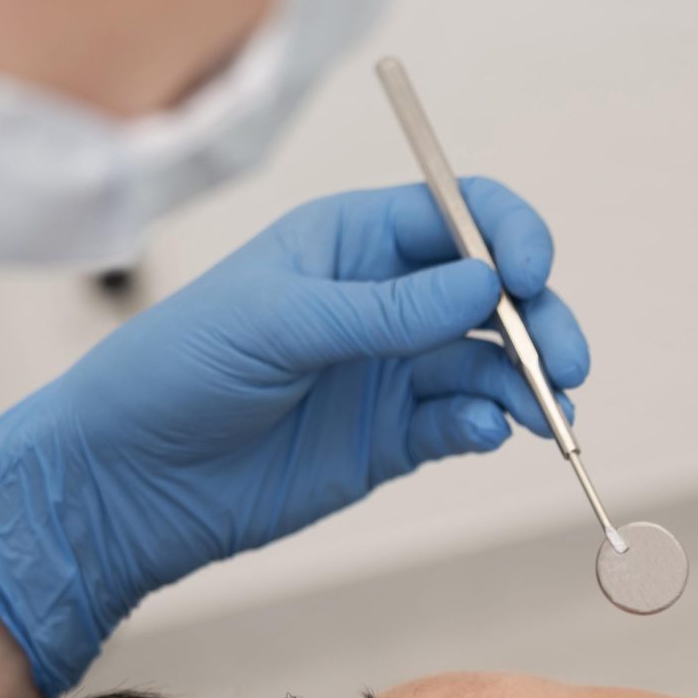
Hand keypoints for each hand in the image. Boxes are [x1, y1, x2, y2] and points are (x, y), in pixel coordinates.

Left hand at [0, 183, 588, 697]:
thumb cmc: (178, 371)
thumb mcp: (280, 323)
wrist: (131, 480)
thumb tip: (487, 286)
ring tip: (545, 418)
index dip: (509, 236)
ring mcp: (390, 372)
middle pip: (495, 294)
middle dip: (541, 322)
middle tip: (567, 367)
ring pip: (491, 364)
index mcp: (351, 242)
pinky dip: (487, 427)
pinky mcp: (392, 441)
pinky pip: (462, 423)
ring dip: (529, 385)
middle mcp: (383, 301)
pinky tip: (483, 435)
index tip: (531, 275)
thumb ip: (387, 310)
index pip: (458, 216)